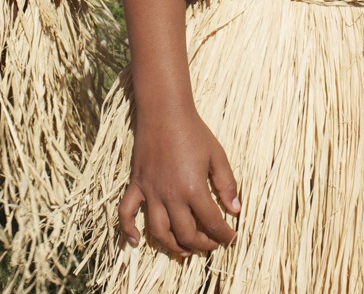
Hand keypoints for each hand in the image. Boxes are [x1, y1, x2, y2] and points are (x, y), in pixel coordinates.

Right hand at [118, 111, 240, 257]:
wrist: (164, 112)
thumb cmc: (194, 132)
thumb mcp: (217, 156)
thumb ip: (227, 184)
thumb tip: (236, 210)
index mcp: (194, 188)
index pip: (212, 222)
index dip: (224, 234)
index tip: (231, 238)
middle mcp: (171, 195)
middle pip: (186, 234)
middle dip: (202, 245)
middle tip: (211, 244)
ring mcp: (151, 191)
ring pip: (159, 231)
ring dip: (173, 246)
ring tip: (185, 251)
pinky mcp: (136, 184)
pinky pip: (126, 212)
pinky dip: (128, 230)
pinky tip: (136, 242)